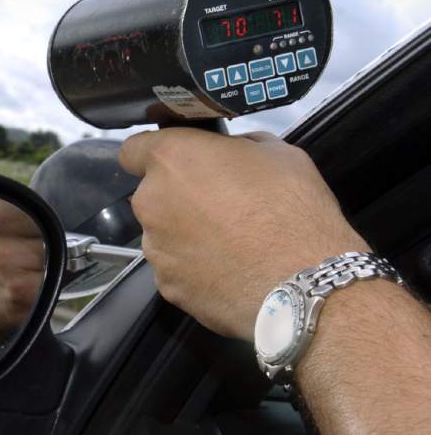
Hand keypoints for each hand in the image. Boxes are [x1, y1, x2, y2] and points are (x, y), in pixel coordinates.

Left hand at [118, 128, 369, 340]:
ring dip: (185, 234)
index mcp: (171, 160)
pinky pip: (176, 268)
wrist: (302, 285)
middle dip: (178, 197)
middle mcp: (150, 202)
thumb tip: (228, 157)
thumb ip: (236, 149)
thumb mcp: (277, 153)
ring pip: (163, 233)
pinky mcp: (166, 286)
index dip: (151, 155)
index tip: (177, 162)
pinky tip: (228, 272)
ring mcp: (154, 248)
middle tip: (221, 206)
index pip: (133, 150)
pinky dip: (194, 268)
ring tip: (230, 245)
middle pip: (153, 195)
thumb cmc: (292, 208)